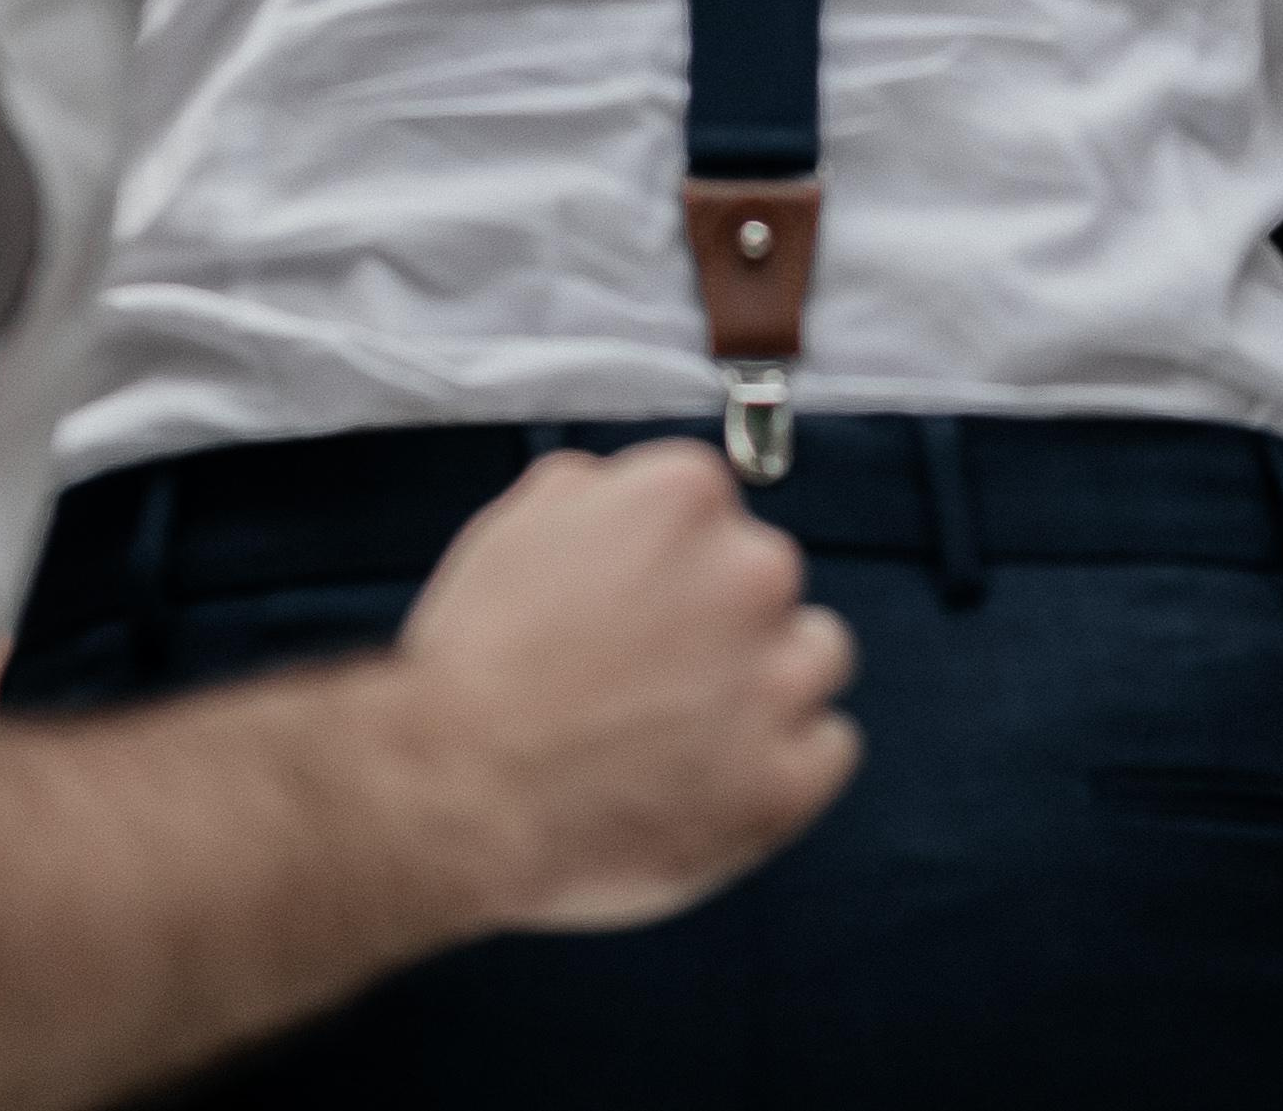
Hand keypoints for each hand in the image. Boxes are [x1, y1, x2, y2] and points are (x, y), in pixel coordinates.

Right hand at [397, 441, 858, 931]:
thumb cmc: (478, 660)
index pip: (716, 511)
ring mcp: (775, 678)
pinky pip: (829, 747)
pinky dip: (786, 766)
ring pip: (817, 656)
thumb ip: (596, 491)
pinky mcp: (785, 779)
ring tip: (688, 729)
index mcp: (688, 495)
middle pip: (770, 581)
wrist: (453, 792)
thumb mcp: (516, 524)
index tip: (638, 604)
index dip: (671, 564)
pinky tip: (718, 778)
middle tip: (652, 674)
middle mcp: (751, 570)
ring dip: (769, 684)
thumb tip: (626, 492)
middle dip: (722, 621)